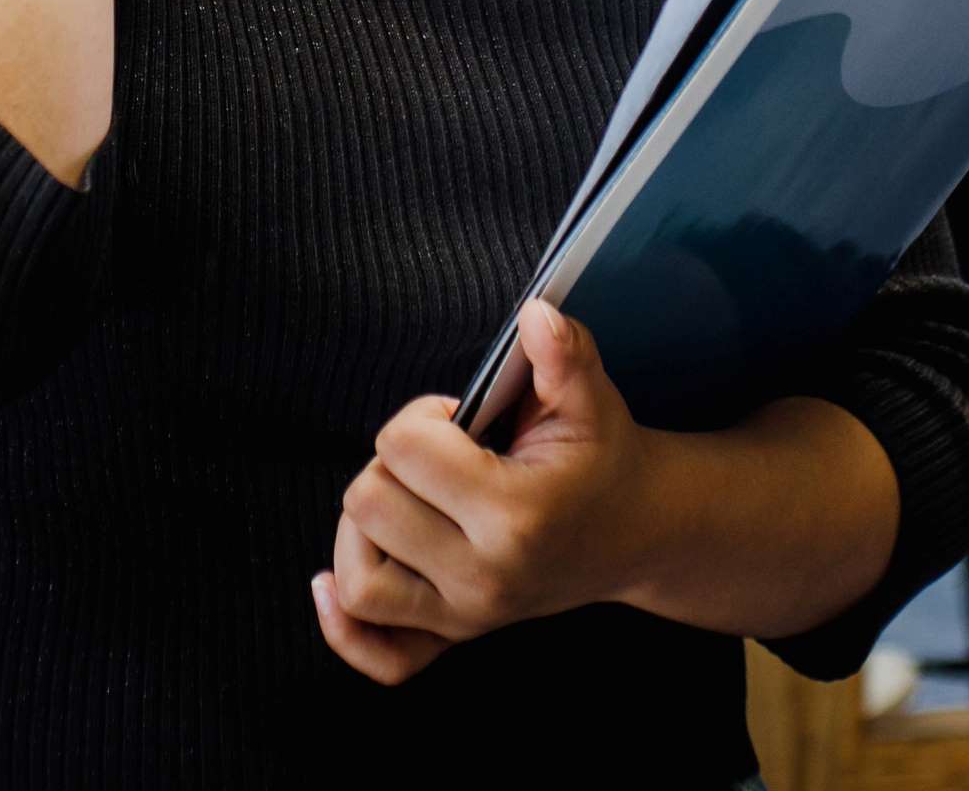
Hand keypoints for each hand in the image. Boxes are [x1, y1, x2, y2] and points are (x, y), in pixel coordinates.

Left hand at [313, 302, 658, 685]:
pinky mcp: (456, 636)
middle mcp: (485, 575)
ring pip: (357, 575)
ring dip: (365, 525)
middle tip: (438, 457)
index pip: (403, 448)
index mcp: (515, 513)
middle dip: (391, 464)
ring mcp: (468, 615)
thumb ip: (564, 354)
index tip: (458, 420)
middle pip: (367, 504)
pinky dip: (344, 625)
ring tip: (408, 497)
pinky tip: (329, 582)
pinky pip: (378, 653)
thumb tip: (536, 316)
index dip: (421, 417)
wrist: (638, 531)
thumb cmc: (602, 458)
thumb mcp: (591, 398)